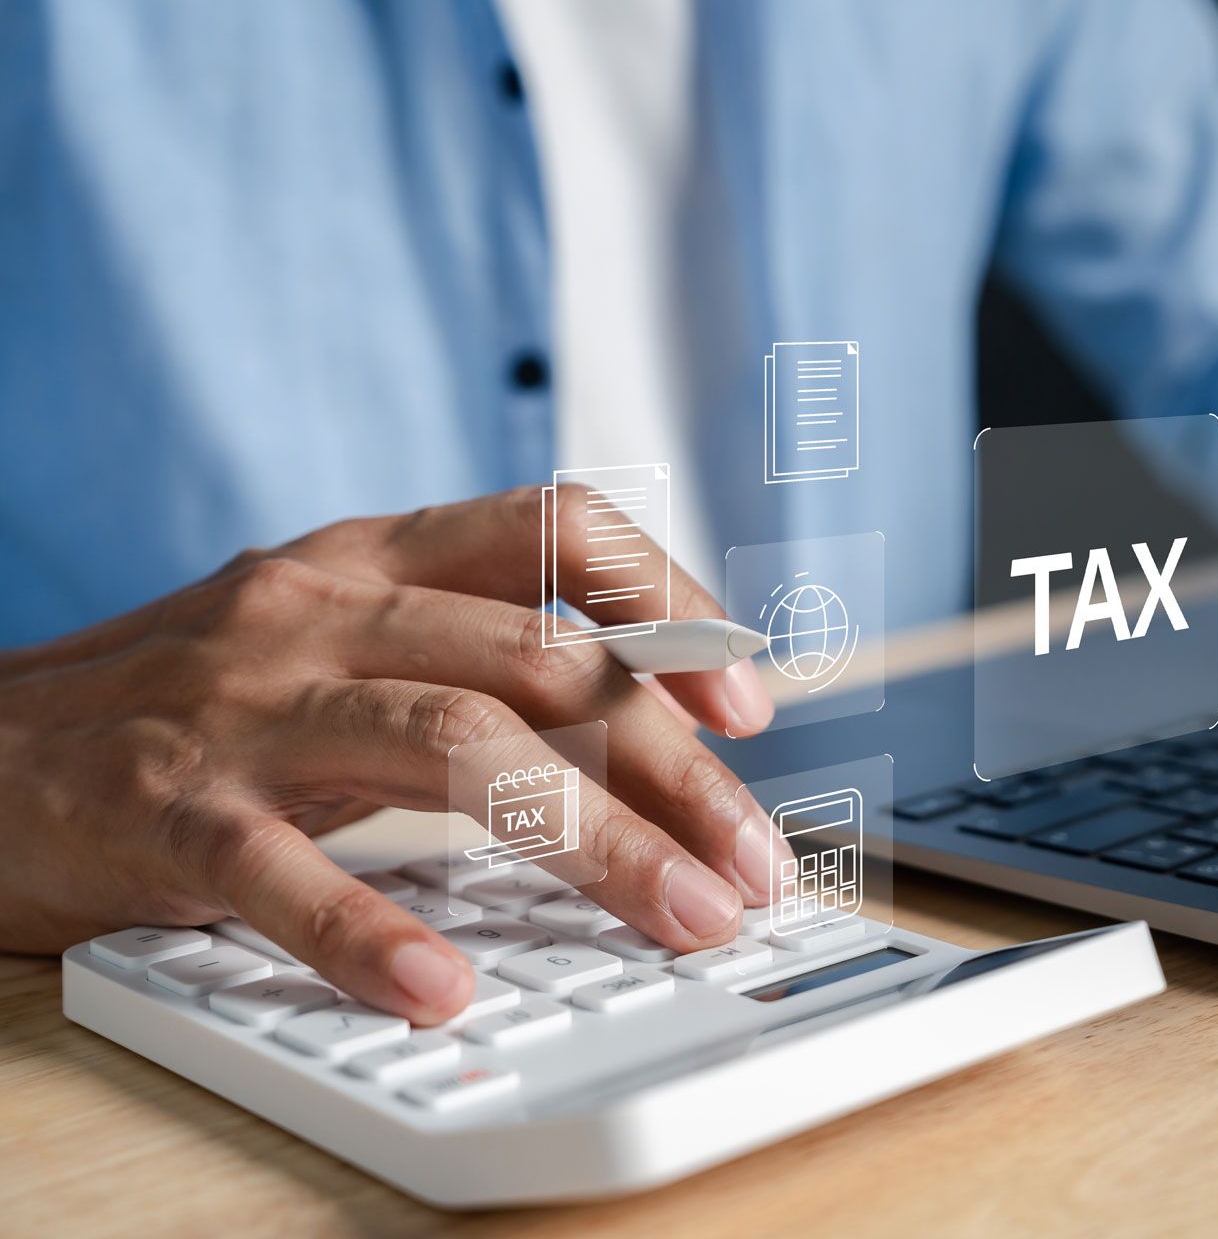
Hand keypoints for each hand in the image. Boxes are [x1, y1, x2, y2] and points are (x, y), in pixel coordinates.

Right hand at [0, 487, 779, 1022]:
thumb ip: (474, 662)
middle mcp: (322, 610)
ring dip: (590, 839)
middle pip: (541, 663)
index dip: (670, 604)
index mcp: (375, 557)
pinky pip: (282, 872)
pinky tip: (442, 988)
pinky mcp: (162, 810)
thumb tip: (651, 738)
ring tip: (680, 917)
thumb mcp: (340, 643)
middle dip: (672, 769)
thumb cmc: (189, 705)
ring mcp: (242, 706)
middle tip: (752, 865)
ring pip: (455, 747)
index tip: (749, 699)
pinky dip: (370, 932)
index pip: (557, 531)